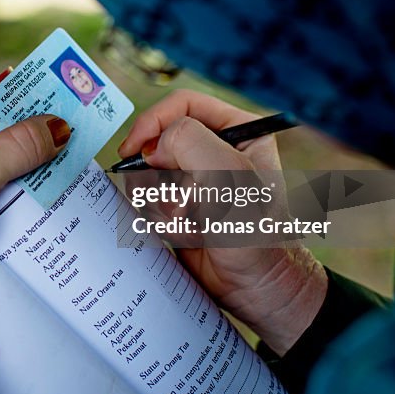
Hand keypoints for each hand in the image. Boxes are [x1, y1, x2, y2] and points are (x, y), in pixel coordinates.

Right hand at [119, 90, 325, 354]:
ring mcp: (196, 181)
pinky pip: (150, 203)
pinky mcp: (180, 208)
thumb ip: (188, 140)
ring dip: (163, 202)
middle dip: (162, 173)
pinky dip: (163, 222)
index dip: (155, 122)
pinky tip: (190, 236)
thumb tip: (153, 146)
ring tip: (192, 223)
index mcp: (238, 130)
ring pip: (150, 174)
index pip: (183, 104)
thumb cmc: (257, 232)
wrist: (258, 289)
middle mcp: (216, 151)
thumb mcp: (227, 174)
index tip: (136, 147)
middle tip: (179, 198)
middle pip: (159, 141)